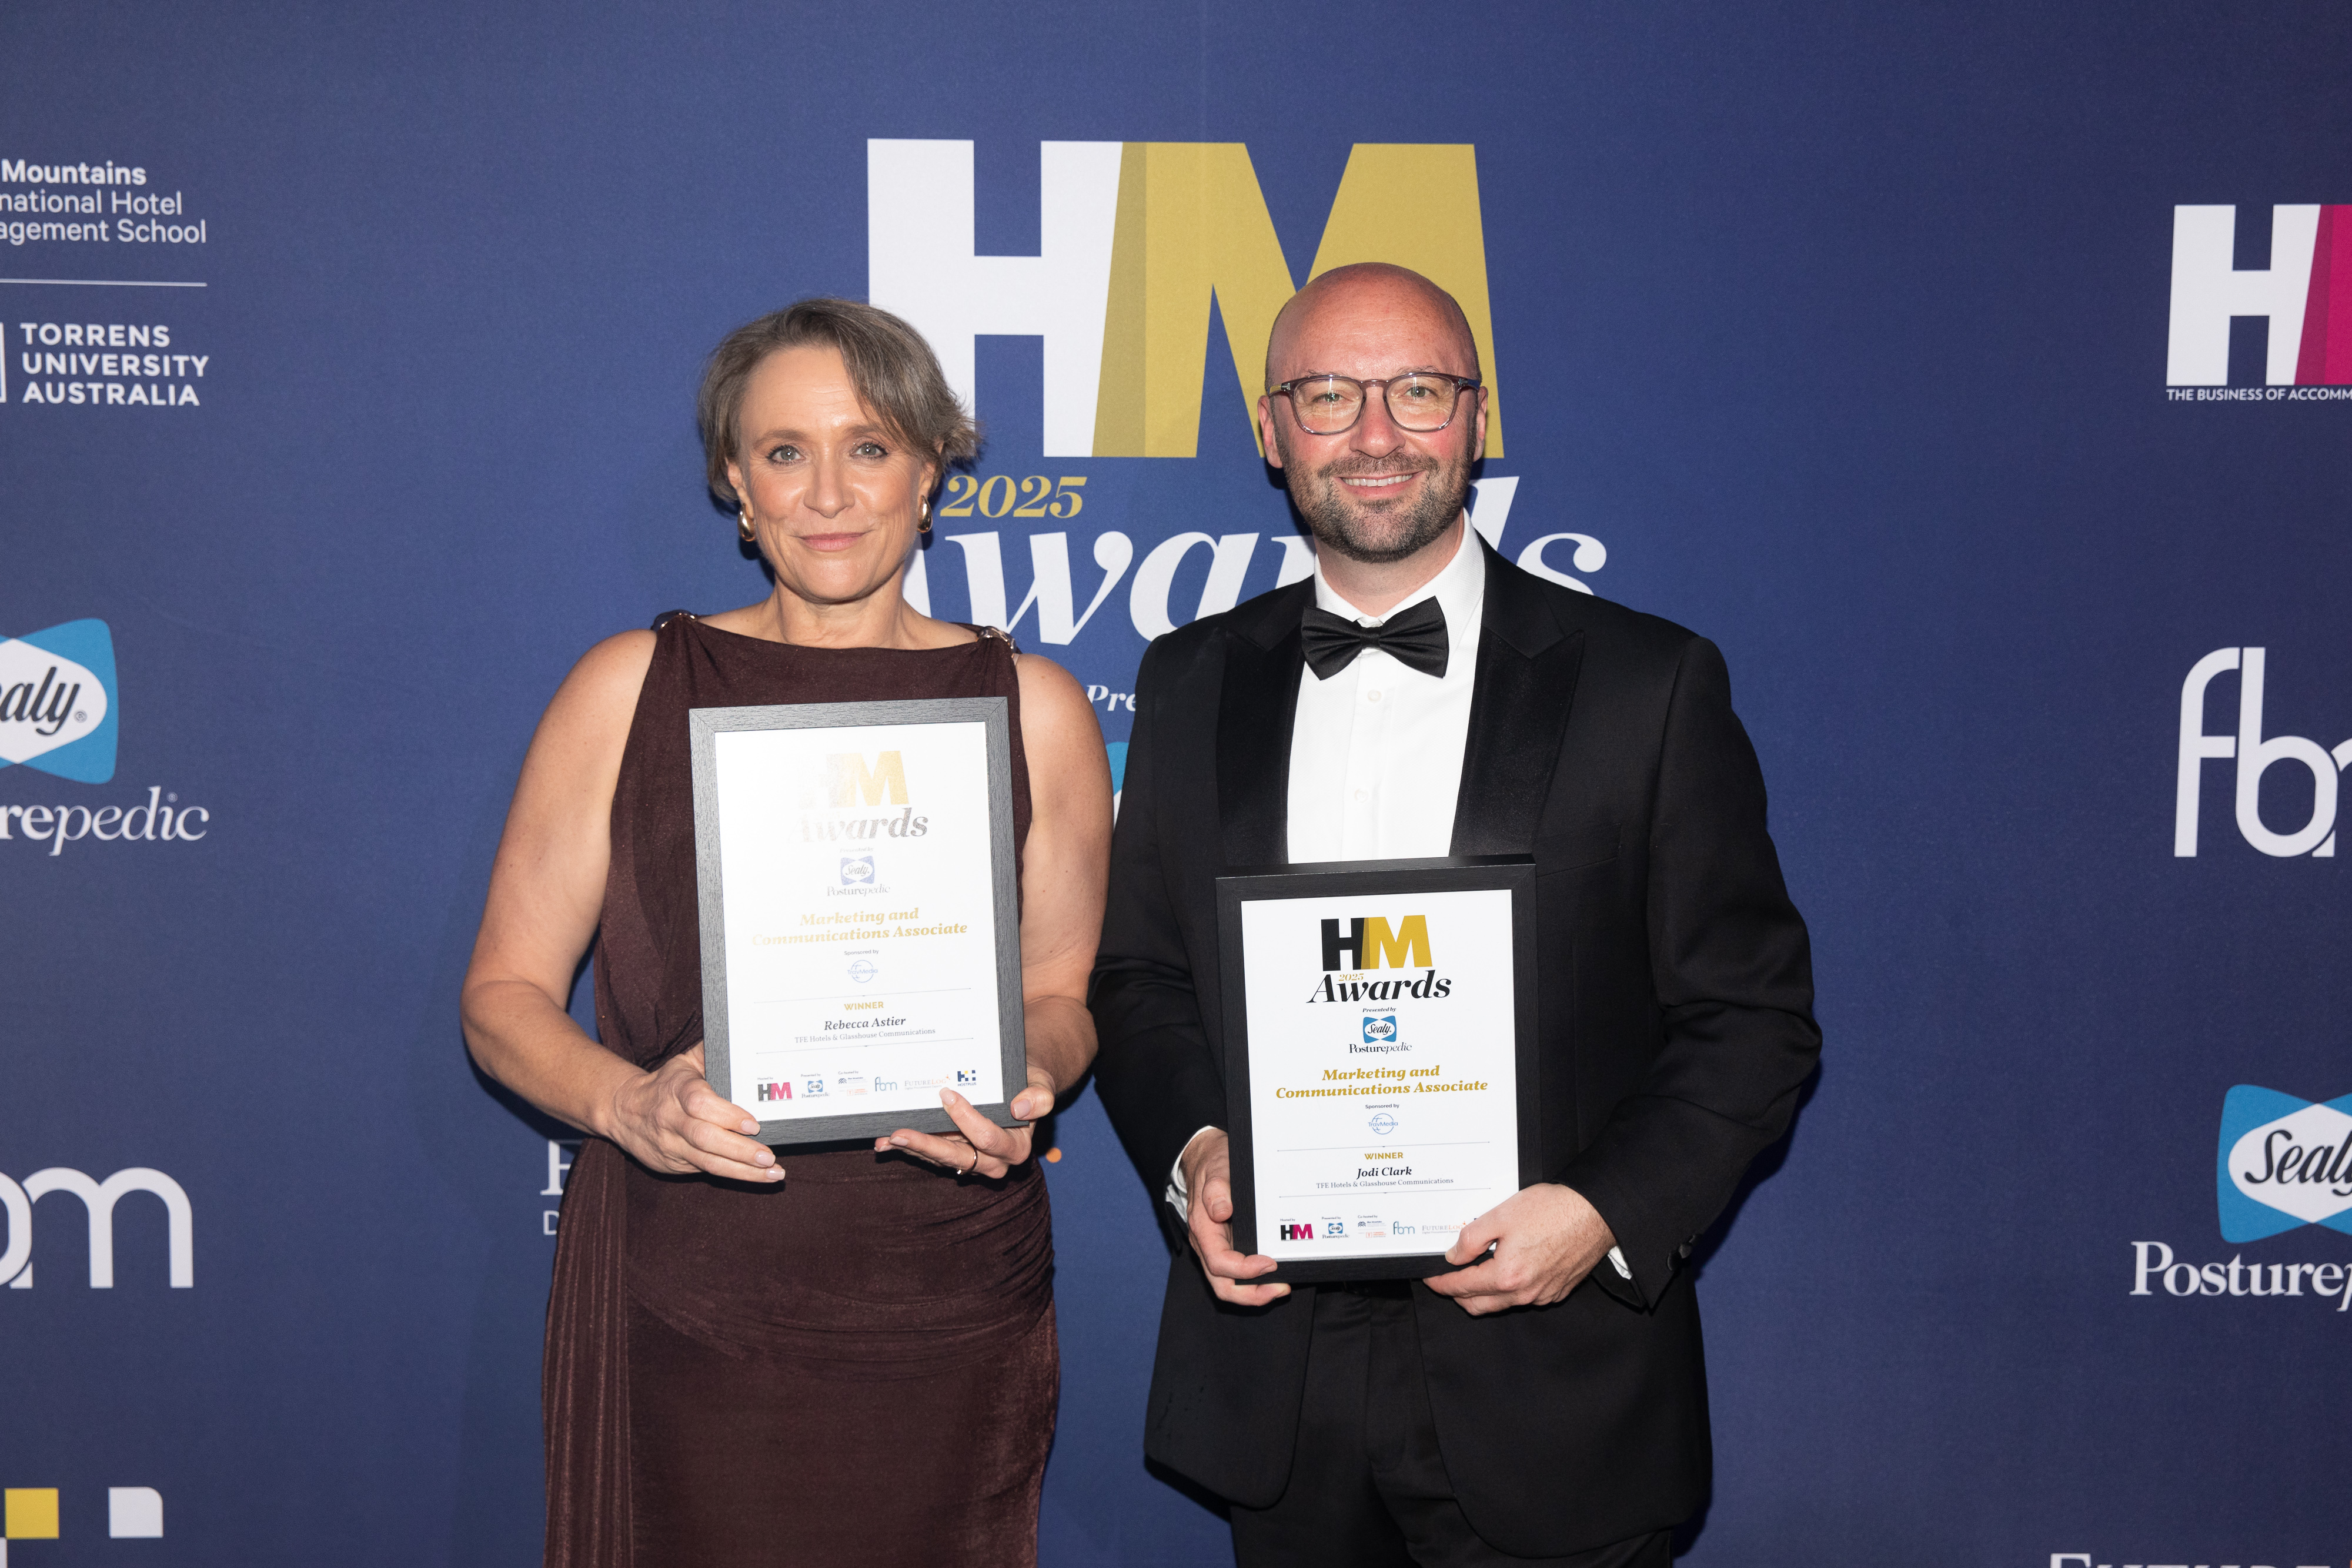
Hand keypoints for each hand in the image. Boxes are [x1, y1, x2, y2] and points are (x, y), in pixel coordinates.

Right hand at [604, 1042, 780, 1182]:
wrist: (622, 1111)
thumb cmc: (664, 1084)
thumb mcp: (683, 1063)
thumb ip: (709, 1051)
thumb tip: (735, 1037)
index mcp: (677, 1090)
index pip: (700, 1103)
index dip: (727, 1115)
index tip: (753, 1124)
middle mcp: (672, 1120)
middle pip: (705, 1138)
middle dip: (740, 1150)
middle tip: (768, 1156)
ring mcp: (672, 1146)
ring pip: (708, 1162)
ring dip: (743, 1171)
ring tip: (772, 1173)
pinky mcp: (674, 1164)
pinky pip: (705, 1171)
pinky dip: (732, 1175)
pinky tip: (756, 1177)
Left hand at [875, 1063, 1056, 1179]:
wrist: (1019, 1087)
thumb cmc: (1030, 1084)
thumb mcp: (1042, 1084)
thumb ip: (1040, 1097)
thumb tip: (1021, 1108)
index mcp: (1015, 1148)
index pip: (987, 1138)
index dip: (966, 1120)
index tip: (946, 1095)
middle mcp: (992, 1160)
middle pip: (956, 1157)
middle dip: (926, 1145)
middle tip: (899, 1133)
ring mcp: (971, 1159)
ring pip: (938, 1158)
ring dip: (911, 1149)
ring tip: (885, 1138)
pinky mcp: (954, 1154)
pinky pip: (930, 1153)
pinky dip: (909, 1147)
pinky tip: (885, 1141)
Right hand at [1178, 1130, 1287, 1305]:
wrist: (1207, 1157)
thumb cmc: (1213, 1163)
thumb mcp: (1216, 1168)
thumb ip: (1217, 1189)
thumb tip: (1221, 1211)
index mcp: (1203, 1229)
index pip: (1219, 1262)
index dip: (1243, 1270)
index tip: (1269, 1263)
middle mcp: (1209, 1244)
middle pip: (1223, 1285)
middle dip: (1252, 1294)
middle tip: (1281, 1288)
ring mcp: (1219, 1247)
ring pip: (1231, 1284)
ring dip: (1256, 1291)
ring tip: (1282, 1286)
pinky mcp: (1231, 1246)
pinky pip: (1239, 1273)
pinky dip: (1257, 1279)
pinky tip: (1277, 1272)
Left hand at [1423, 1183, 1614, 1316]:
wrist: (1595, 1213)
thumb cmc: (1553, 1210)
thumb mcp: (1501, 1216)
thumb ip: (1471, 1239)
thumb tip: (1453, 1257)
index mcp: (1507, 1276)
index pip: (1462, 1287)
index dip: (1441, 1283)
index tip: (1430, 1277)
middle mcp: (1524, 1293)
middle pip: (1478, 1305)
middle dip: (1457, 1294)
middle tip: (1447, 1278)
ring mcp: (1542, 1295)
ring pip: (1501, 1304)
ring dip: (1483, 1293)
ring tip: (1475, 1271)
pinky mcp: (1557, 1291)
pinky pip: (1525, 1298)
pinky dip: (1508, 1289)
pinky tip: (1507, 1269)